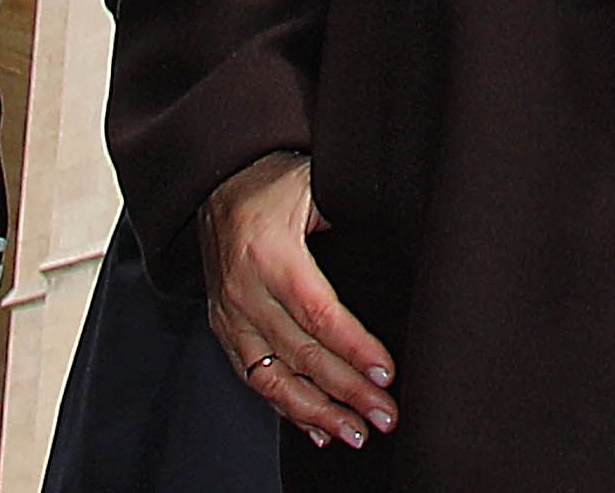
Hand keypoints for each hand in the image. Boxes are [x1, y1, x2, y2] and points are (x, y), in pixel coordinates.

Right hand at [204, 153, 397, 447]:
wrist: (213, 182)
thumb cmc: (272, 181)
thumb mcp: (311, 183)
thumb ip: (347, 215)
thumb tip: (401, 241)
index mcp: (269, 253)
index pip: (318, 313)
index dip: (354, 348)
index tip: (386, 374)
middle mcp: (243, 292)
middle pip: (301, 354)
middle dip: (347, 391)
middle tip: (385, 416)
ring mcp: (229, 316)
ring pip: (274, 379)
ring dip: (318, 413)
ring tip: (356, 433)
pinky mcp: (224, 330)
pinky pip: (255, 378)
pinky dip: (287, 408)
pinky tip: (317, 428)